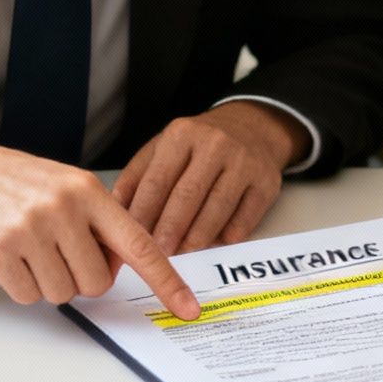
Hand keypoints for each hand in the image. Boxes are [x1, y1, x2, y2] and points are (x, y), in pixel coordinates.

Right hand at [0, 135, 199, 318]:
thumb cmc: (23, 183)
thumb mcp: (70, 187)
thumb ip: (101, 223)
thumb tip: (125, 266)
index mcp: (89, 191)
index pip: (139, 245)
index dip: (167, 281)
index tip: (188, 308)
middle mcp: (61, 209)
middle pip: (96, 283)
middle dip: (82, 276)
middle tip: (60, 251)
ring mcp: (28, 230)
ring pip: (62, 294)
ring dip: (50, 281)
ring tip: (32, 248)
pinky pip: (28, 297)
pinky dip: (23, 285)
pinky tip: (12, 256)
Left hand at [114, 101, 303, 255]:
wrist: (253, 127)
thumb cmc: (200, 143)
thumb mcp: (164, 146)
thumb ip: (137, 176)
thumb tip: (115, 210)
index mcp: (182, 135)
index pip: (157, 180)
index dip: (143, 213)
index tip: (131, 238)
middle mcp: (215, 144)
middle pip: (187, 195)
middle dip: (169, 230)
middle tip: (157, 254)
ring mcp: (244, 163)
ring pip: (217, 208)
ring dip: (197, 237)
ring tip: (182, 254)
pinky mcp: (267, 183)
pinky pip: (245, 217)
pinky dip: (228, 235)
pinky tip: (213, 245)